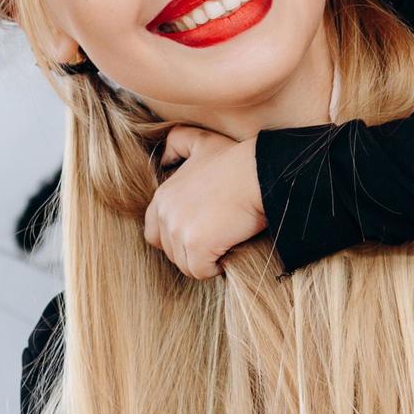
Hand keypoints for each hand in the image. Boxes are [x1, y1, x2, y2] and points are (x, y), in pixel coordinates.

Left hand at [145, 127, 266, 279]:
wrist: (260, 173)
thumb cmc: (236, 159)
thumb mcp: (201, 142)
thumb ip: (176, 143)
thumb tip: (162, 159)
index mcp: (162, 196)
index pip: (154, 233)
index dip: (176, 238)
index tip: (201, 233)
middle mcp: (165, 214)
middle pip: (171, 252)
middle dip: (192, 252)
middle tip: (217, 240)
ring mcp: (178, 230)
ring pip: (186, 264)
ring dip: (206, 260)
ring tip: (226, 243)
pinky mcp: (196, 245)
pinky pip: (201, 271)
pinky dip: (216, 267)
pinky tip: (231, 251)